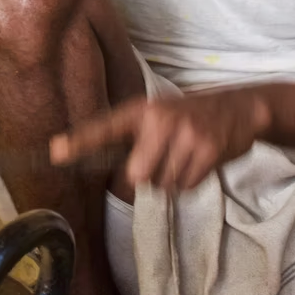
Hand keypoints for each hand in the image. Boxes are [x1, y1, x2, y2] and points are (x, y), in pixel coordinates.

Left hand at [49, 90, 272, 192]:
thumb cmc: (187, 116)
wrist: (238, 108)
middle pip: (136, 176)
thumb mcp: (157, 115)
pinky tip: (197, 162)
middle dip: (146, 178)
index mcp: (140, 111)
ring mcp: (185, 136)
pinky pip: (186, 187)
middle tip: (160, 163)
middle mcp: (159, 121)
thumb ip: (133, 139)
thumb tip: (117, 176)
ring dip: (171, 181)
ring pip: (162, 185)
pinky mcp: (207, 152)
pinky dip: (189, 182)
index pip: (105, 127)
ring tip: (182, 158)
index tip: (56, 152)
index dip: (80, 142)